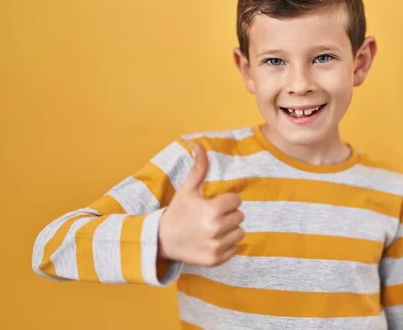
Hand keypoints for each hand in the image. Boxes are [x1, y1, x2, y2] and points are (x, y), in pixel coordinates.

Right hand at [158, 140, 244, 266]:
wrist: (162, 241)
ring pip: (240, 232)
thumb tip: (198, 144)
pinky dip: (227, 245)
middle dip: (228, 214)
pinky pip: (235, 248)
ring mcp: (217, 246)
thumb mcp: (187, 189)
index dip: (226, 200)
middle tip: (211, 216)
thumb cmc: (178, 212)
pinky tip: (212, 240)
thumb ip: (199, 168)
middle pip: (240, 216)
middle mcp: (216, 229)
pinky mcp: (216, 260)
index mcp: (212, 210)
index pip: (237, 200)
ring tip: (213, 228)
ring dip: (230, 229)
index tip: (213, 203)